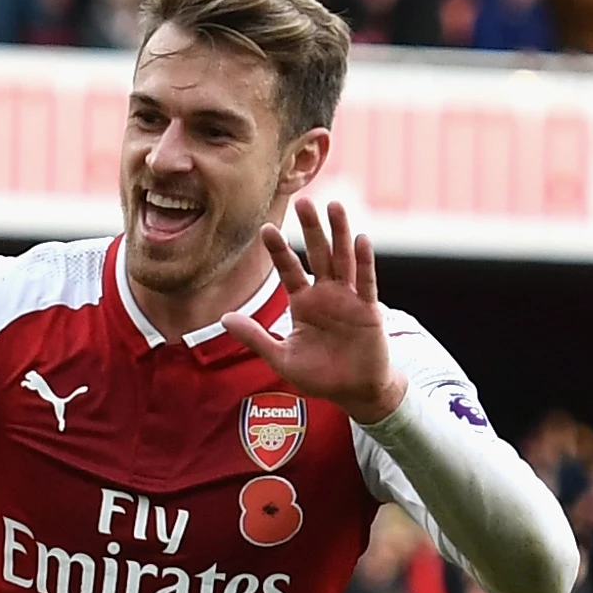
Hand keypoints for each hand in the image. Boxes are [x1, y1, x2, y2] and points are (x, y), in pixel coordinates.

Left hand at [221, 201, 405, 424]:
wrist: (354, 392)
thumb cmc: (319, 375)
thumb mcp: (281, 357)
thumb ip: (255, 337)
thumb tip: (223, 318)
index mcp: (304, 303)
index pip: (289, 270)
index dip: (279, 250)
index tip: (265, 229)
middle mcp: (326, 294)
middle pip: (318, 254)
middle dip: (311, 229)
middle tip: (303, 201)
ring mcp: (349, 299)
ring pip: (343, 259)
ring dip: (339, 233)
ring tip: (334, 206)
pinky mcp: (369, 309)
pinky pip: (366, 281)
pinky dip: (363, 261)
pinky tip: (360, 240)